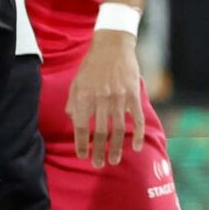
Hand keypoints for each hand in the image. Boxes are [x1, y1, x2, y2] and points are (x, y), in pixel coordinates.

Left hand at [67, 31, 146, 167]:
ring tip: (114, 160)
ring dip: (116, 148)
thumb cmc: (92, 64)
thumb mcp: (77, 80)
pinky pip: (137, 119)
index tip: (82, 155)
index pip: (81, 126)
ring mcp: (119, 98)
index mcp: (85, 96)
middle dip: (98, 151)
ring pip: (118, 129)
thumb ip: (73, 100)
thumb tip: (71, 117)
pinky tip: (136, 147)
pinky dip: (137, 135)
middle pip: (99, 132)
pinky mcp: (133, 95)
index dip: (81, 143)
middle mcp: (101, 99)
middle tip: (97, 164)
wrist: (113, 44)